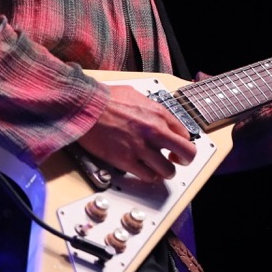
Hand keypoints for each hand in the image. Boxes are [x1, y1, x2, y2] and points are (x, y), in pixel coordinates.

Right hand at [76, 84, 197, 183]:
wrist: (85, 106)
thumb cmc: (105, 98)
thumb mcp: (135, 95)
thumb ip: (151, 108)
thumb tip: (156, 116)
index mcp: (158, 114)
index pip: (184, 134)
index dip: (182, 143)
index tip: (176, 147)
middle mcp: (154, 131)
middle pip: (186, 153)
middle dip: (184, 160)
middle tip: (177, 161)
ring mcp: (141, 147)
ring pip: (168, 170)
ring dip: (165, 171)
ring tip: (158, 169)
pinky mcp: (126, 160)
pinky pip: (148, 176)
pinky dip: (148, 176)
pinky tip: (143, 171)